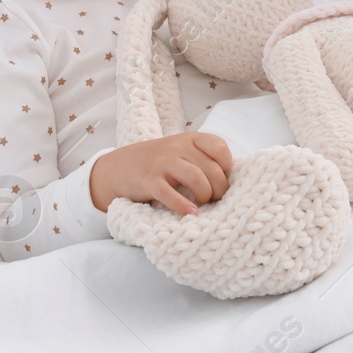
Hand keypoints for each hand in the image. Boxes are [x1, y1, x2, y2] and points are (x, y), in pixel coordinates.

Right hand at [90, 133, 233, 215]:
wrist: (120, 166)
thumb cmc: (160, 163)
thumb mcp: (182, 152)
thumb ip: (203, 158)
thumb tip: (232, 180)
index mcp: (190, 139)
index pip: (219, 148)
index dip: (227, 167)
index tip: (222, 180)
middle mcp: (178, 147)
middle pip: (211, 169)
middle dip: (219, 189)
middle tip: (215, 200)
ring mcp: (163, 163)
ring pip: (196, 178)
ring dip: (205, 196)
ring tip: (203, 206)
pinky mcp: (149, 181)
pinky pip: (170, 194)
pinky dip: (183, 206)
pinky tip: (191, 213)